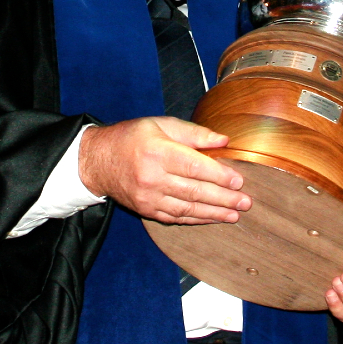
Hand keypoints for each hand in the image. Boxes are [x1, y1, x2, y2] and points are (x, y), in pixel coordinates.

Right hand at [78, 117, 248, 224]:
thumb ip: (193, 133)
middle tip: (245, 202)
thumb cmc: (132, 137)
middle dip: (224, 199)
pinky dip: (196, 220)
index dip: (219, 176)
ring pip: (187, 209)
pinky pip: (175, 218)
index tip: (239, 181)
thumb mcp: (160, 124)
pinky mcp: (146, 210)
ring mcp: (148, 197)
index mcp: (157, 151)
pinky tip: (212, 218)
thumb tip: (223, 142)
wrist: (97, 161)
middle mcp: (151, 177)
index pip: (194, 167)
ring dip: (214, 213)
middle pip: (194, 191)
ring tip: (234, 215)